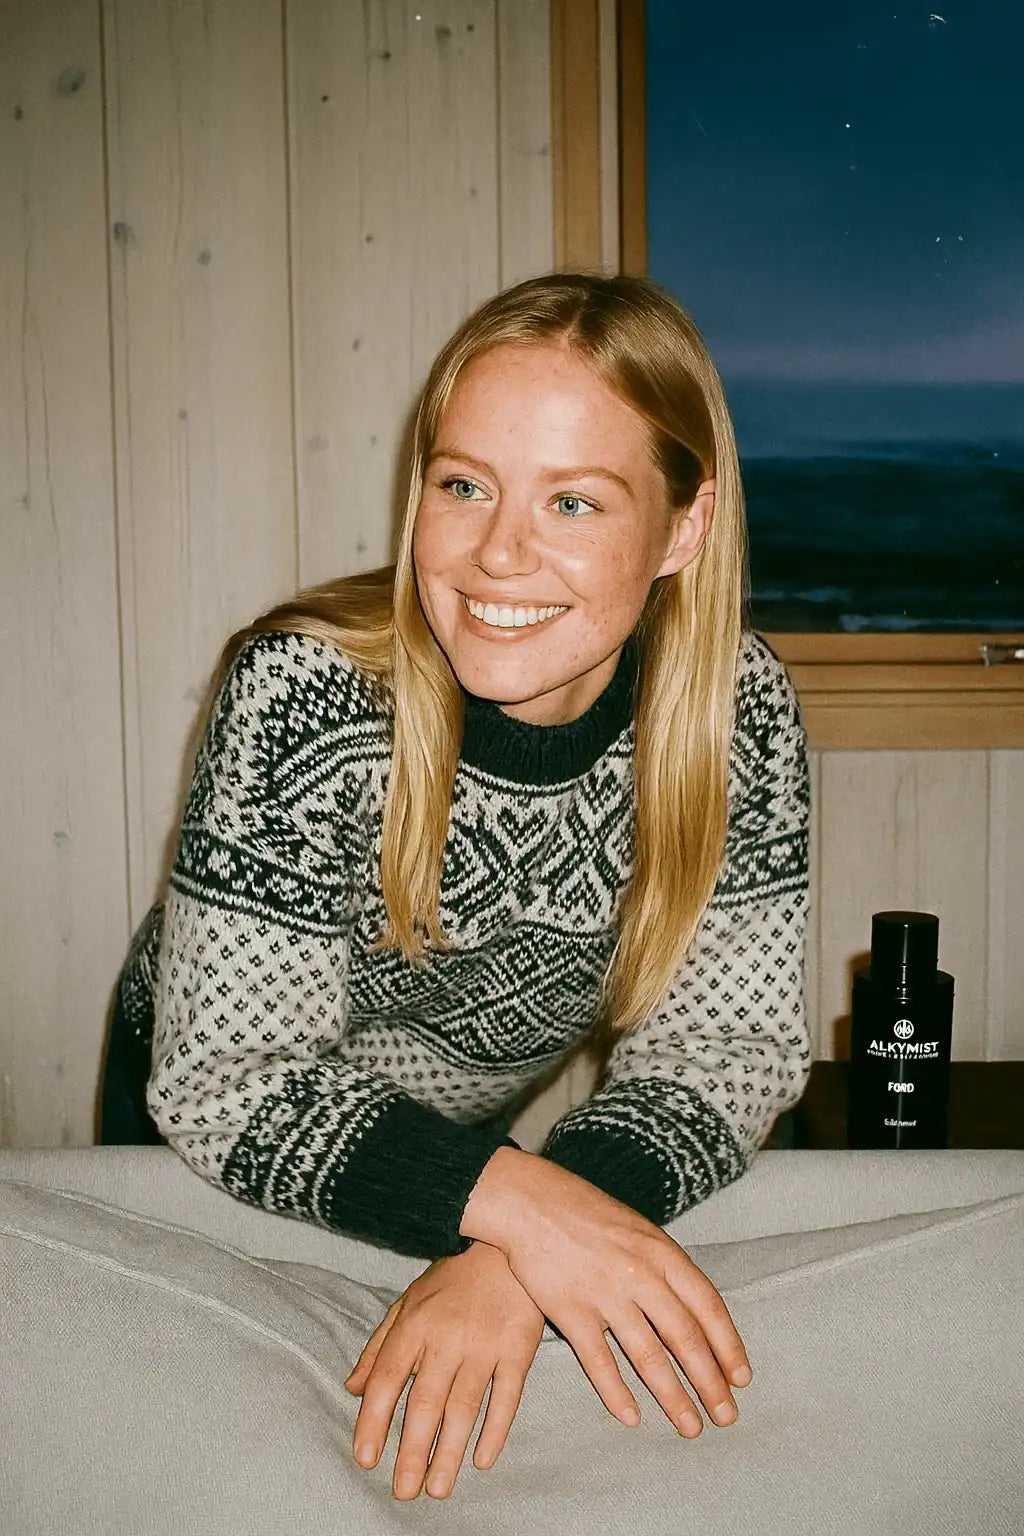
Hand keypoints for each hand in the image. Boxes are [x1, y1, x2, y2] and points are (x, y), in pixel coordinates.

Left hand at [344, 1239, 544, 1500]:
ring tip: (438, 1489)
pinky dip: (495, 1430)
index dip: (374, 1421)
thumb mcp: (408, 1302)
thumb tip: (353, 1389)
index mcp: (414, 1325)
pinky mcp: (518, 1349)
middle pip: (425, 1401)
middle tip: (403, 1491)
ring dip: (450, 1451)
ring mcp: (484, 1344)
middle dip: (412, 1450)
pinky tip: (483, 1459)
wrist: (505, 1245)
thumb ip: (379, 1347)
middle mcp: (446, 1337)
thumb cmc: (452, 1279)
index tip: (366, 1459)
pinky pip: (506, 1397)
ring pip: (464, 1406)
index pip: (387, 1379)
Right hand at [461, 1147, 750, 1436]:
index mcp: (661, 1251)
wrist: (530, 1200)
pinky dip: (616, 1392)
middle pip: (685, 1337)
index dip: (728, 1345)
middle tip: (726, 1416)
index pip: (707, 1306)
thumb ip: (664, 1266)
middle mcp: (639, 1274)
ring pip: (648, 1356)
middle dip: (710, 1382)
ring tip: (691, 1427)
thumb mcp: (637, 1228)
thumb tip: (693, 1309)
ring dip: (673, 1397)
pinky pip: (598, 1361)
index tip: (741, 1378)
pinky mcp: (569, 1309)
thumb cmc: (586, 1212)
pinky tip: (631, 1418)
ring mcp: (604, 1293)